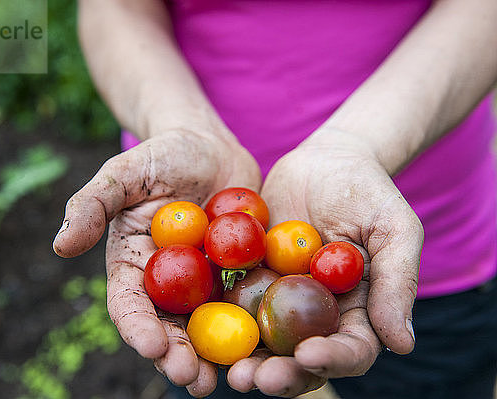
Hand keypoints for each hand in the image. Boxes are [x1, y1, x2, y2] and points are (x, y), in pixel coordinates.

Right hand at [53, 129, 260, 396]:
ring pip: (208, 328)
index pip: (129, 304)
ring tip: (228, 379)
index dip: (138, 327)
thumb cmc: (161, 155)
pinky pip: (247, 303)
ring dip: (215, 357)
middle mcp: (167, 284)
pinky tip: (266, 346)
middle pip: (169, 327)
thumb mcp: (125, 172)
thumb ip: (92, 203)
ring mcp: (205, 283)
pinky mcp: (239, 276)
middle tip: (192, 379)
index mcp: (134, 265)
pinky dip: (253, 327)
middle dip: (178, 356)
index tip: (152, 344)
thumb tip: (60, 245)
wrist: (210, 147)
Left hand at [226, 128, 422, 396]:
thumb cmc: (367, 191)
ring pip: (262, 342)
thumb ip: (397, 281)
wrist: (323, 160)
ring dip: (245, 361)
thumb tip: (402, 344)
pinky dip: (217, 322)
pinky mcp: (249, 281)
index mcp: (356, 312)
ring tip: (228, 370)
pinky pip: (232, 305)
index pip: (351, 349)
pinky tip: (197, 330)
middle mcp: (315, 316)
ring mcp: (279, 300)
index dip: (333, 359)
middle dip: (279, 374)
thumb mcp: (394, 228)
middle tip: (255, 379)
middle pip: (299, 359)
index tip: (310, 354)